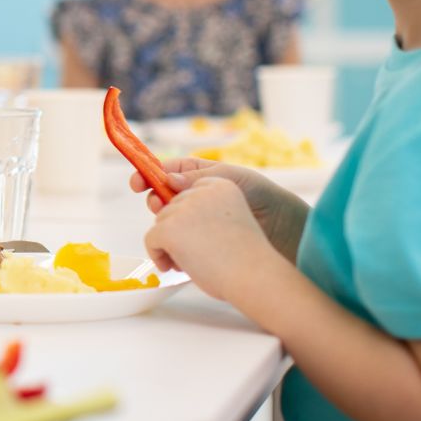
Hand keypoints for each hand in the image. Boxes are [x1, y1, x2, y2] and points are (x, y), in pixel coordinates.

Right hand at [130, 157, 308, 260]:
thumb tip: (167, 179)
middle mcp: (192, 198)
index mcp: (197, 175)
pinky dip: (172, 246)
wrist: (284, 229)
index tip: (137, 184)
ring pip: (166, 222)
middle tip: (159, 207)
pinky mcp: (197, 243)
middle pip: (160, 198)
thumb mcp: (229, 178)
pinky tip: (179, 247)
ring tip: (174, 230)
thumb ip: (197, 178)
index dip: (147, 176)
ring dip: (165, 227)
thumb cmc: (261, 196)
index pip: (163, 173)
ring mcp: (194, 221)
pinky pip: (176, 243)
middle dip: (155, 202)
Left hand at [143, 175, 281, 301]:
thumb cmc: (244, 257)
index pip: (188, 191)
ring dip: (168, 244)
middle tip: (195, 252)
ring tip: (191, 262)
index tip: (190, 233)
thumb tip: (160, 205)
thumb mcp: (228, 219)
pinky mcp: (170, 227)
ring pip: (160, 223)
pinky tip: (174, 266)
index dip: (185, 214)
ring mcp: (184, 208)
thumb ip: (202, 210)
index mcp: (221, 184)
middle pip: (171, 207)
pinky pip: (150, 238)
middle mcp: (201, 190)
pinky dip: (157, 255)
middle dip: (177, 232)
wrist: (255, 277)